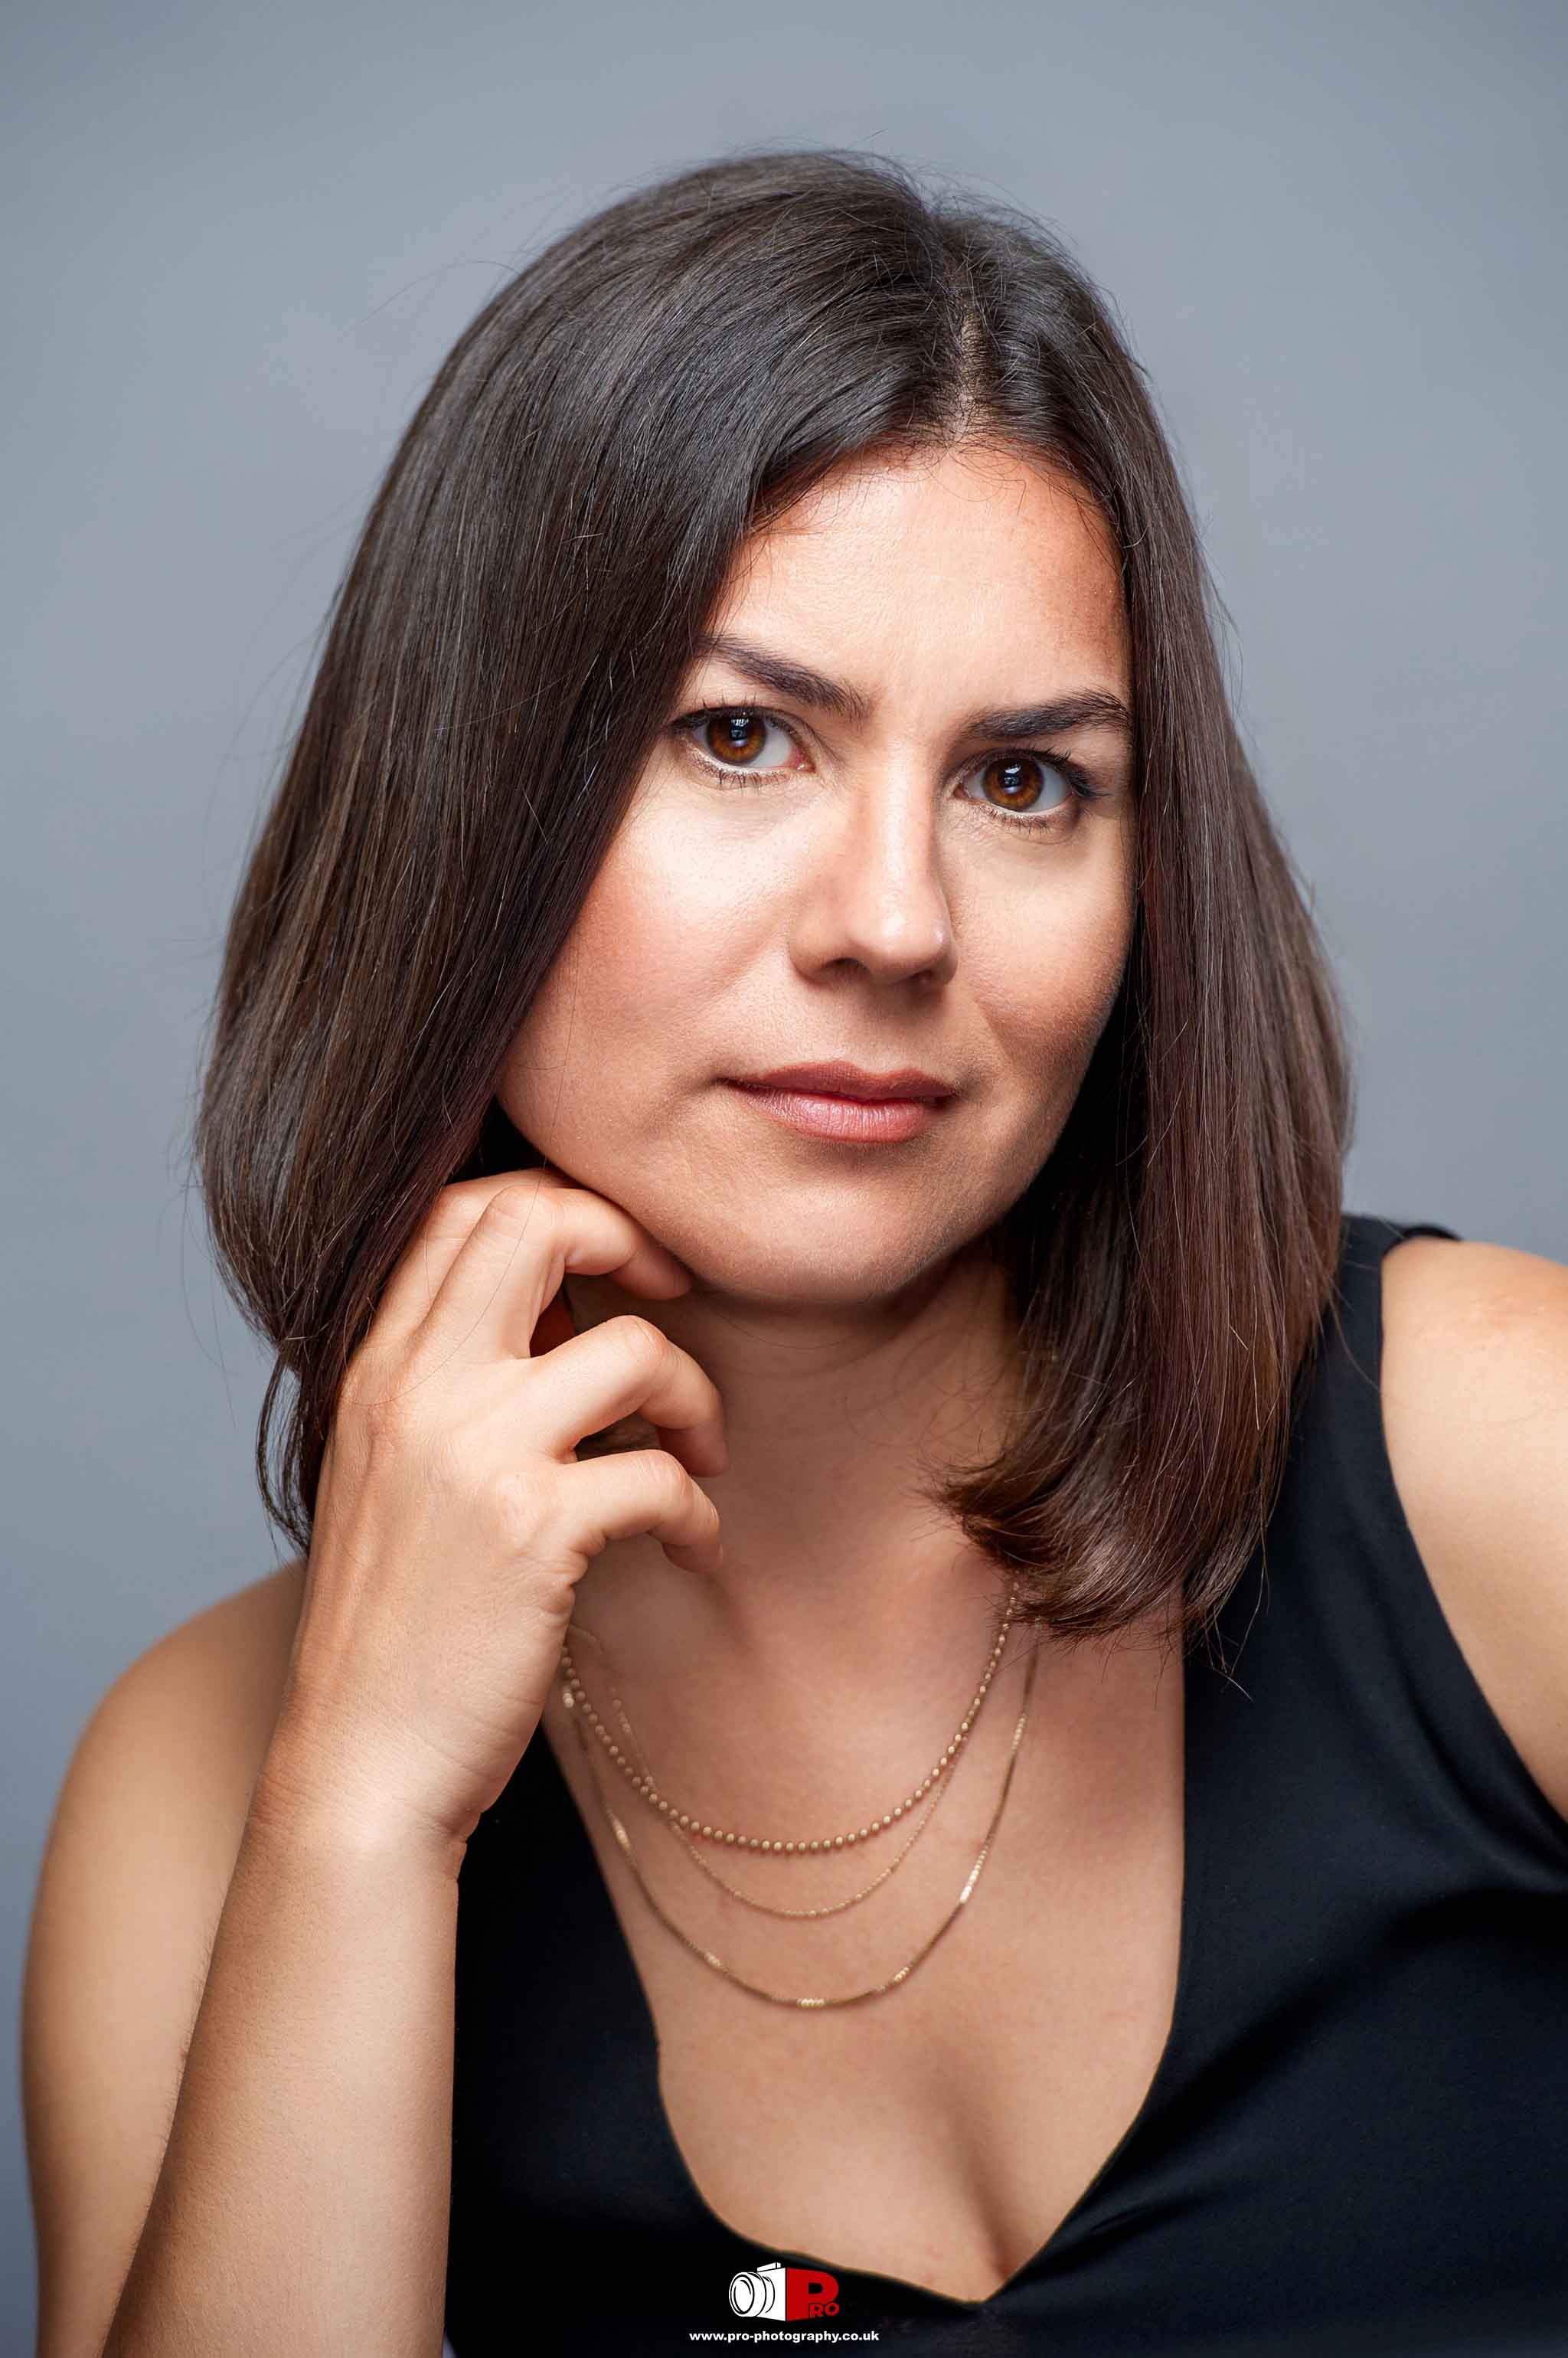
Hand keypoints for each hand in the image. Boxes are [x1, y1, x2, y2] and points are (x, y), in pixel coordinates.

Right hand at [258, 1168, 726, 1857]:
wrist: (360, 1760)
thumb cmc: (394, 1622)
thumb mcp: (390, 1472)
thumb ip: (449, 1382)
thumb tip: (561, 1310)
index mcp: (376, 1367)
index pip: (466, 1208)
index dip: (562, 1205)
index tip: (616, 1261)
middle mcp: (416, 1389)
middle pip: (539, 1222)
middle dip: (632, 1242)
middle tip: (673, 1301)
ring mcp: (476, 1454)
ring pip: (632, 1348)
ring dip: (693, 1398)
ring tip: (699, 1454)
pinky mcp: (536, 1531)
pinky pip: (661, 1475)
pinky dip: (698, 1510)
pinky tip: (691, 1545)